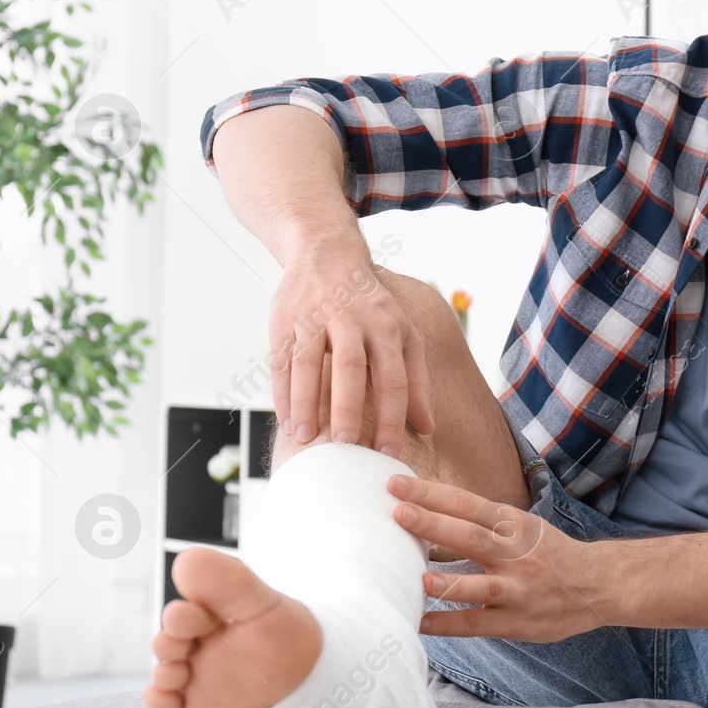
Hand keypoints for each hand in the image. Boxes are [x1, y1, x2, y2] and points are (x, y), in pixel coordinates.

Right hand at [268, 242, 434, 455]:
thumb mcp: (402, 334)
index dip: (391, 418)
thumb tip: (428, 428)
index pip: (393, 379)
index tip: (388, 454)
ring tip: (305, 438)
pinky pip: (280, 360)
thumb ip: (416, 381)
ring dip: (306, 403)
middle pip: (350, 368)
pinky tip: (286, 420)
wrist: (328, 254)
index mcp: (387, 327)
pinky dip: (282, 392)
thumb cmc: (372, 306)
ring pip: (307, 363)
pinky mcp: (284, 319)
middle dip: (347, 409)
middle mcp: (352, 320)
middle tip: (345, 446)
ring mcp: (315, 317)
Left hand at [389, 474, 614, 642]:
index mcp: (516, 525)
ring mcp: (518, 590)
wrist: (598, 586)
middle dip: (434, 524)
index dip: (434, 493)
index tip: (398, 484)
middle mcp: (517, 555)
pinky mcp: (517, 623)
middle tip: (398, 512)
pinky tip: (419, 623)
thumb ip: (483, 519)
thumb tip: (429, 501)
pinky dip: (448, 624)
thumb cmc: (549, 552)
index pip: (470, 504)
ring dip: (448, 582)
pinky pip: (478, 625)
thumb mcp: (524, 526)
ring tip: (417, 579)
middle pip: (472, 537)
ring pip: (479, 586)